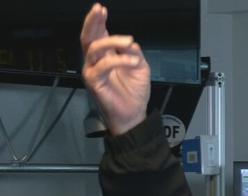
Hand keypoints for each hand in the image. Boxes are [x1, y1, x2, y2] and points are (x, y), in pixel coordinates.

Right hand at [80, 3, 149, 134]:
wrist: (133, 114)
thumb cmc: (134, 92)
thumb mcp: (140, 67)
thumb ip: (134, 53)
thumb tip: (130, 42)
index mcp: (106, 55)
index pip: (98, 34)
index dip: (98, 21)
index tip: (101, 9)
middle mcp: (96, 61)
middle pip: (88, 37)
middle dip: (93, 22)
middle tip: (99, 11)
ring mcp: (92, 70)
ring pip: (94, 48)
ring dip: (113, 41)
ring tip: (129, 42)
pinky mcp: (93, 81)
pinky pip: (102, 66)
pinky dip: (119, 60)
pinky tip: (132, 61)